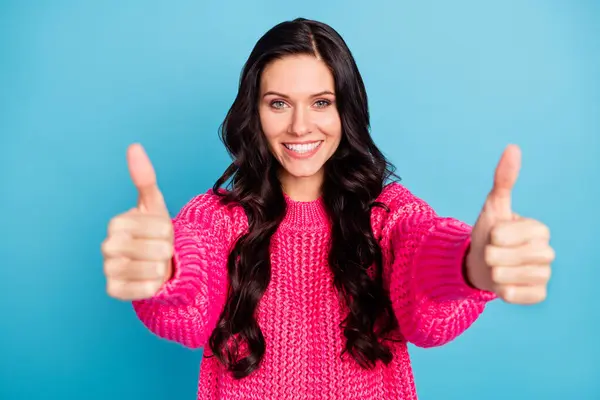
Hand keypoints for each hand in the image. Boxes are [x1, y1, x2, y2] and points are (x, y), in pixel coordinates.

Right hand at [101, 143, 173, 300]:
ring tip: (157, 264)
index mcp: (117, 222)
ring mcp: (108, 269)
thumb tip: (134, 147)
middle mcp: (107, 245)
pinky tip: (151, 280)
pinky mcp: (113, 290)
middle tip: (160, 250)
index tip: (162, 233)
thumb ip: (144, 178)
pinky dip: (155, 286)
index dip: (169, 232)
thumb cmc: (154, 233)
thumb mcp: (154, 205)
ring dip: (163, 268)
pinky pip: (144, 290)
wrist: (153, 263)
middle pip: (157, 249)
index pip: (160, 227)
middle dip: (166, 250)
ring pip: (152, 270)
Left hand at [465, 144, 554, 303]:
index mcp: (539, 229)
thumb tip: (513, 147)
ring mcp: (544, 275)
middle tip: (494, 253)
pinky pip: (514, 295)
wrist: (483, 264)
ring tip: (497, 267)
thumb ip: (504, 179)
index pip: (505, 234)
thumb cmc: (489, 233)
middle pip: (507, 257)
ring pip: (509, 276)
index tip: (494, 235)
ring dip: (494, 272)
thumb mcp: (494, 206)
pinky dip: (502, 290)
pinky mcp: (538, 295)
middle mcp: (547, 252)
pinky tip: (503, 283)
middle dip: (491, 255)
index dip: (493, 236)